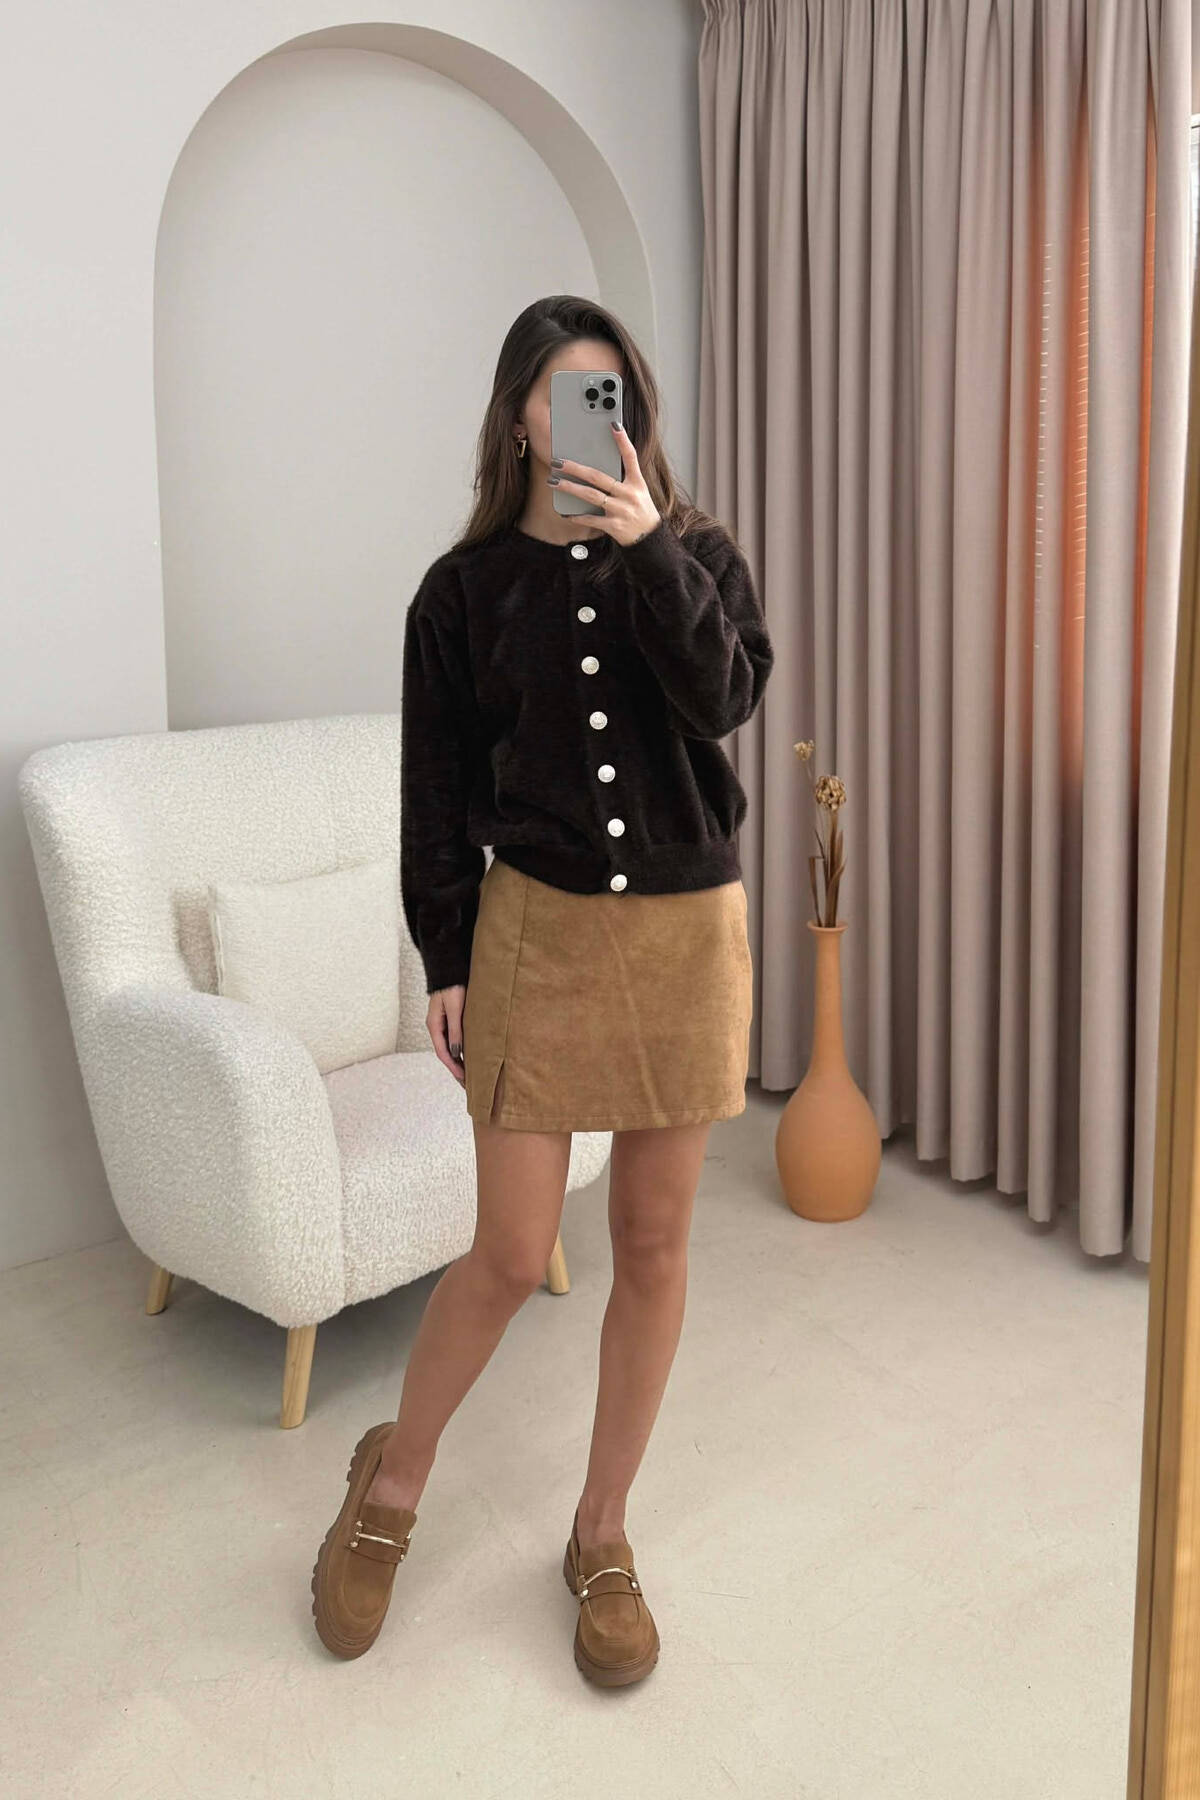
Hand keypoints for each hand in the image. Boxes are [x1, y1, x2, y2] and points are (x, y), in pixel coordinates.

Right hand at [427, 984, 466, 1086]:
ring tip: (469, 1075)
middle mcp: (436, 1026)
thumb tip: (457, 1052)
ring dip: (458, 1061)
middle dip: (455, 1069)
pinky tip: (468, 1057)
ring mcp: (442, 1023)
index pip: (442, 1052)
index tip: (463, 1079)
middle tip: (467, 1084)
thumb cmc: (453, 986)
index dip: (453, 1067)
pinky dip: (460, 1050)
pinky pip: (453, 1039)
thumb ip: (455, 1029)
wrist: (450, 969)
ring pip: (449, 1047)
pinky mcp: (449, 1019)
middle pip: (445, 1053)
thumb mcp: (455, 1008)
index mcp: (434, 1025)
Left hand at [548, 422, 661, 546]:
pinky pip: (591, 519)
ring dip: (570, 488)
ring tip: (554, 482)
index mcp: (637, 483)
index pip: (630, 457)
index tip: (613, 424)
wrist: (649, 538)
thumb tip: (596, 467)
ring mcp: (621, 510)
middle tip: (557, 461)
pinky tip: (566, 512)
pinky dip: (577, 516)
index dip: (623, 440)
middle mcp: (629, 494)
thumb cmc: (640, 510)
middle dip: (575, 468)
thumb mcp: (638, 491)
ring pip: (591, 495)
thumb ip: (622, 478)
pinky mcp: (614, 526)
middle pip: (598, 476)